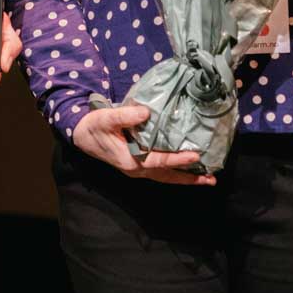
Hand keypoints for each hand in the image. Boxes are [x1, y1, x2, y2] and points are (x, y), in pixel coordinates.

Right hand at [71, 104, 215, 185]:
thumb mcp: (107, 118)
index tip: (195, 156)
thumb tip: (147, 113)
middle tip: (211, 180)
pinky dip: (174, 173)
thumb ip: (126, 115)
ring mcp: (136, 170)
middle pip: (167, 176)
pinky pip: (160, 173)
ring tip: (206, 179)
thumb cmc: (94, 126)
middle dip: (189, 179)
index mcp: (130, 160)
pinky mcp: (136, 166)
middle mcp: (136, 169)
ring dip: (185, 179)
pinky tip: (186, 171)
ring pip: (165, 177)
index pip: (159, 162)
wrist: (81, 135)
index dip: (178, 159)